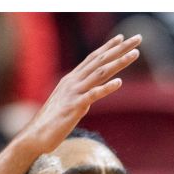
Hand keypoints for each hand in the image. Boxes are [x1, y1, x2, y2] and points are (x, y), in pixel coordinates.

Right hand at [21, 34, 141, 153]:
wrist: (35, 136)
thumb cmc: (52, 121)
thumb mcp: (69, 102)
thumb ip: (80, 94)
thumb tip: (91, 93)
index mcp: (72, 79)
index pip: (93, 58)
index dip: (108, 47)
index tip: (122, 37)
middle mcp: (73, 82)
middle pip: (100, 61)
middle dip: (120, 49)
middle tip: (138, 38)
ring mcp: (74, 93)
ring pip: (100, 73)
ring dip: (119, 62)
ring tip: (135, 54)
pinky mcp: (74, 108)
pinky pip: (92, 95)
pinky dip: (106, 88)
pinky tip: (119, 83)